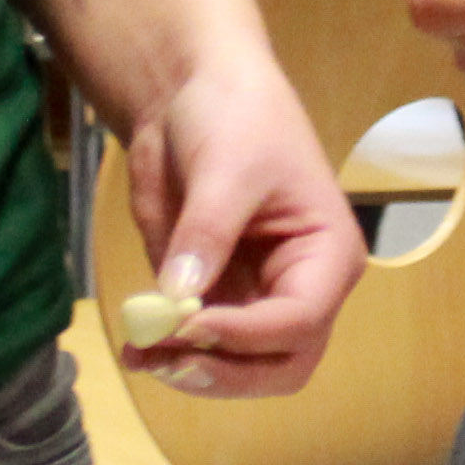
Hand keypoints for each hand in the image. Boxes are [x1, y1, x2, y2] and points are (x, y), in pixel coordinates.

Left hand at [115, 39, 361, 395]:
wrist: (191, 92)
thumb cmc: (235, 116)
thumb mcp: (225, 167)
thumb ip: (206, 234)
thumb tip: (179, 299)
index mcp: (327, 255)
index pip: (300, 320)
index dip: (244, 334)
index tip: (185, 323)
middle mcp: (302, 289)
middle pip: (283, 365)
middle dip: (228, 372)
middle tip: (168, 358)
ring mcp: (258, 299)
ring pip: (243, 370)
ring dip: (195, 372)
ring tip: (141, 354)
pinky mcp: (217, 298)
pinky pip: (203, 348)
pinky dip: (172, 355)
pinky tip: (136, 345)